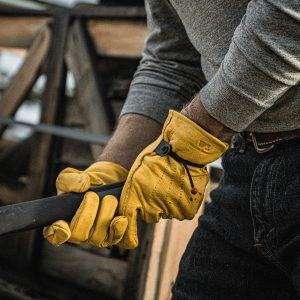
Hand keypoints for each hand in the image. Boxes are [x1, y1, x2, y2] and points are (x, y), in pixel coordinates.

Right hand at [43, 161, 127, 245]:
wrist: (108, 181)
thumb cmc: (86, 181)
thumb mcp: (72, 175)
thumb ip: (69, 180)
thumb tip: (82, 185)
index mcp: (62, 221)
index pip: (55, 235)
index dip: (57, 232)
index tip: (62, 223)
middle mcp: (78, 233)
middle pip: (78, 235)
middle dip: (86, 214)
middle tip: (92, 195)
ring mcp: (96, 237)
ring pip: (98, 237)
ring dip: (104, 215)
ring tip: (109, 198)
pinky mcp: (113, 235)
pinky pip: (116, 239)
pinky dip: (119, 228)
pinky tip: (121, 218)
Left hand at [117, 110, 227, 248]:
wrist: (183, 150)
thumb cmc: (158, 156)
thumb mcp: (138, 170)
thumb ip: (133, 191)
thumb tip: (133, 206)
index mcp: (135, 196)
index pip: (127, 224)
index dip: (128, 236)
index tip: (130, 242)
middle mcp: (151, 207)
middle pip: (150, 215)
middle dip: (153, 205)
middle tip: (159, 186)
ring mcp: (169, 210)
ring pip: (167, 213)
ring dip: (168, 203)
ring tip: (172, 184)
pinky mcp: (186, 210)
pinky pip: (181, 212)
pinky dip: (182, 204)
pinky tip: (181, 188)